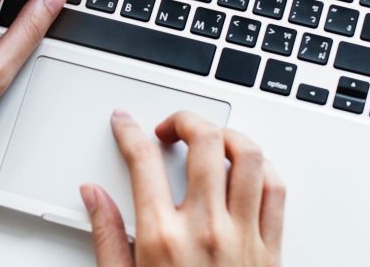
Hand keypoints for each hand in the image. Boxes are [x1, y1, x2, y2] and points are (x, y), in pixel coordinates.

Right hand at [80, 111, 284, 266]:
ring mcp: (244, 236)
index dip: (129, 131)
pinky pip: (275, 190)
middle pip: (204, 141)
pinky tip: (245, 170)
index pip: (142, 160)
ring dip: (227, 136)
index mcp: (161, 237)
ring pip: (248, 156)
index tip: (124, 123)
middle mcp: (206, 229)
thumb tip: (94, 195)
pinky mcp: (272, 249)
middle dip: (184, 119)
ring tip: (210, 140)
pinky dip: (262, 168)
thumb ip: (107, 235)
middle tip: (170, 127)